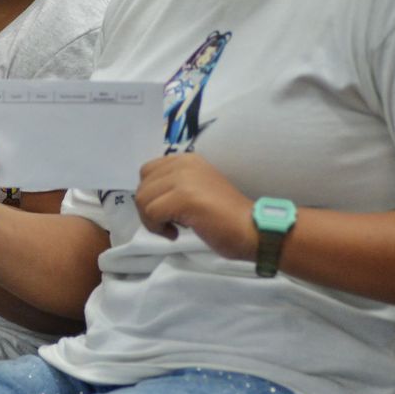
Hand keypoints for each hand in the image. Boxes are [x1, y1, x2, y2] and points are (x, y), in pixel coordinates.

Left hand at [135, 153, 256, 260]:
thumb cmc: (224, 216)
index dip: (151, 196)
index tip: (167, 211)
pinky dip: (158, 228)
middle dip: (148, 210)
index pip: (146, 172)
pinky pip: (151, 213)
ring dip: (152, 221)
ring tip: (173, 229)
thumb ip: (173, 185)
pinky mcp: (183, 197)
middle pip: (142, 187)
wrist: (252, 230)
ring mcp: (183, 179)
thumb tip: (146, 196)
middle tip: (168, 223)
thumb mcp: (195, 189)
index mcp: (186, 159)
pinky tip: (176, 234)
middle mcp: (183, 163)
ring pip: (143, 200)